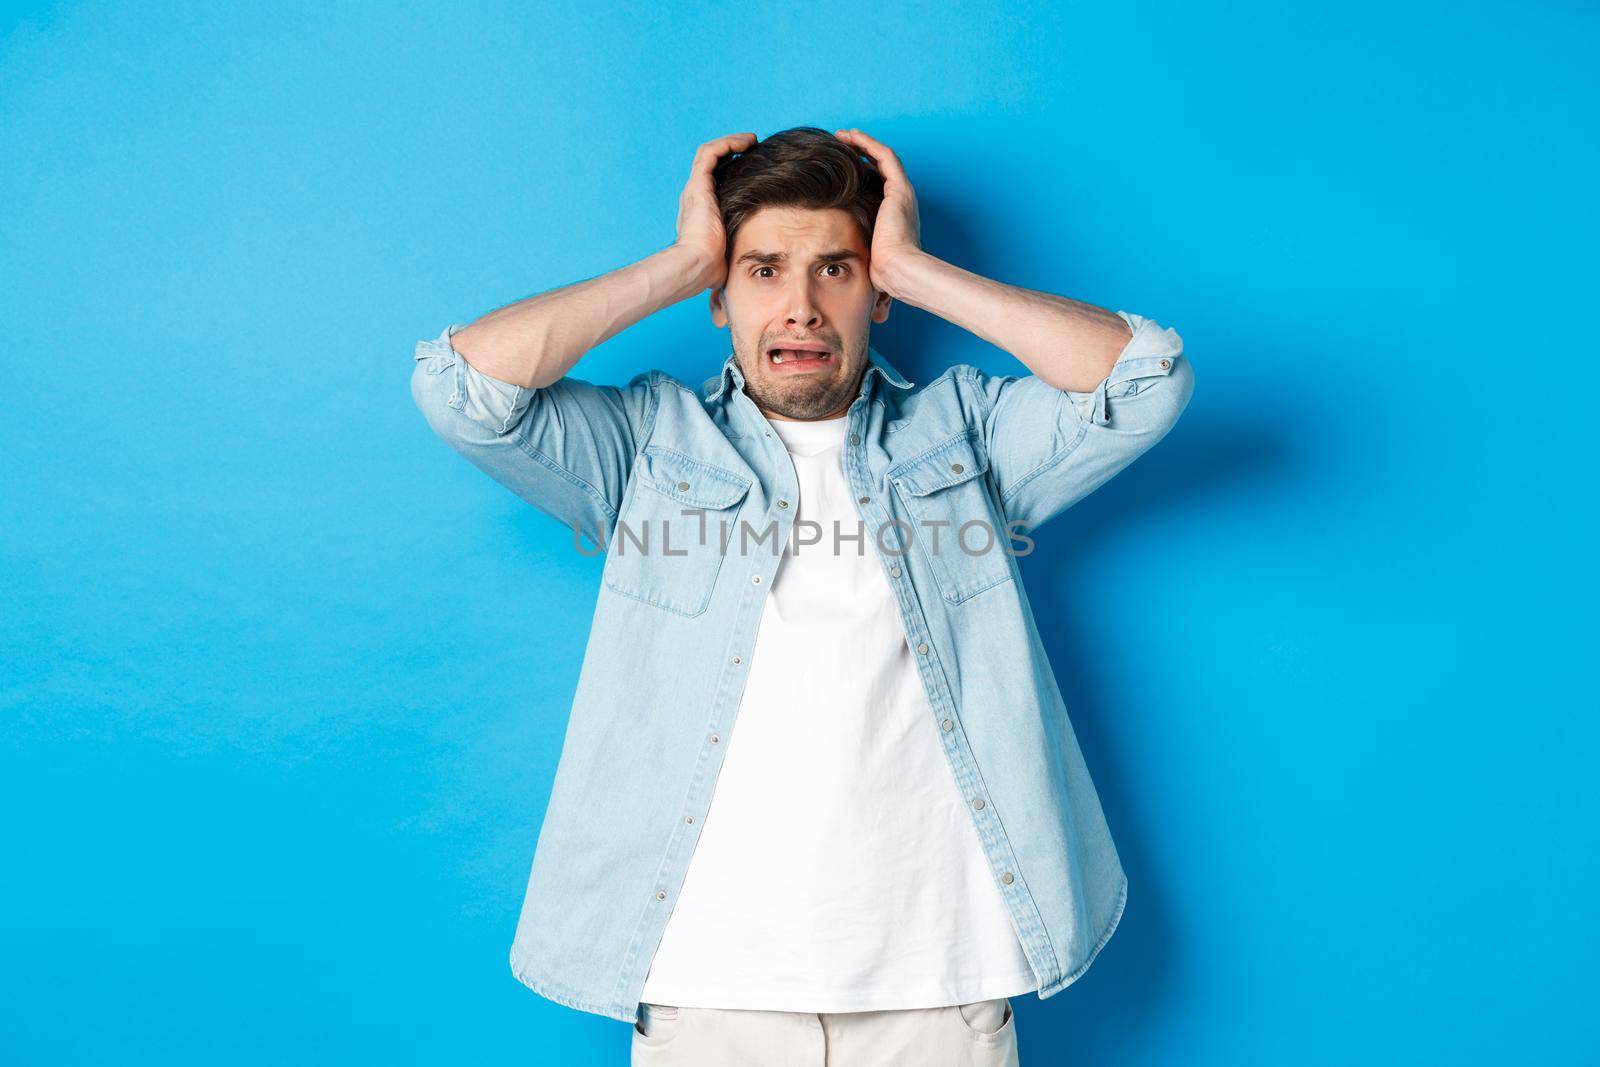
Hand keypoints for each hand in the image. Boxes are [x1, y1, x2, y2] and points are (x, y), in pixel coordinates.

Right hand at [673, 132, 756, 290]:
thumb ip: (731, 260)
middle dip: (732, 153)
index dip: (733, 172)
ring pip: (710, 154)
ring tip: (751, 140)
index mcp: (702, 212)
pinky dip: (728, 143)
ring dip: (730, 143)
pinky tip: (747, 141)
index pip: (715, 183)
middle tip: (754, 149)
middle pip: (712, 165)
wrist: (695, 266)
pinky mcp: (698, 184)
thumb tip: (736, 294)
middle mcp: (696, 196)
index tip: (755, 169)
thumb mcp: (726, 258)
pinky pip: (711, 153)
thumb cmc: (709, 269)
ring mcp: (695, 189)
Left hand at [833, 128, 922, 293]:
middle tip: (839, 146)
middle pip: (879, 169)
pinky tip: (850, 136)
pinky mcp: (899, 188)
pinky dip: (867, 144)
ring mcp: (901, 193)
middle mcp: (900, 201)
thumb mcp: (869, 262)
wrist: (900, 271)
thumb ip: (867, 267)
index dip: (860, 174)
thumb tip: (867, 301)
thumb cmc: (886, 273)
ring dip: (862, 144)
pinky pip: (884, 156)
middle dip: (860, 154)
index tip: (840, 169)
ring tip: (842, 136)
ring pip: (882, 157)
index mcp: (894, 216)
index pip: (876, 187)